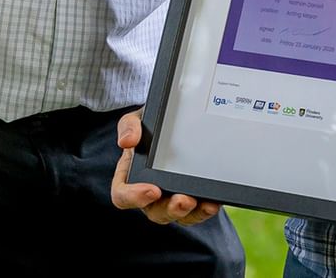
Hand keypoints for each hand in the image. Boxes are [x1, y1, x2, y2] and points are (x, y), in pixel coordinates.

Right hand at [110, 109, 221, 224]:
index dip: (135, 197)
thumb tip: (126, 141)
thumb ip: (129, 126)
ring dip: (190, 213)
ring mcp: (169, 199)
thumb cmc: (150, 127)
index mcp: (129, 177)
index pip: (123, 196)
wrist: (174, 123)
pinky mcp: (189, 201)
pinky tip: (213, 203)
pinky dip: (204, 210)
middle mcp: (148, 193)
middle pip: (154, 211)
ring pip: (177, 216)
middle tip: (184, 200)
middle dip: (170, 209)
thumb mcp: (138, 119)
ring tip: (204, 203)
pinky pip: (195, 213)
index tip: (152, 190)